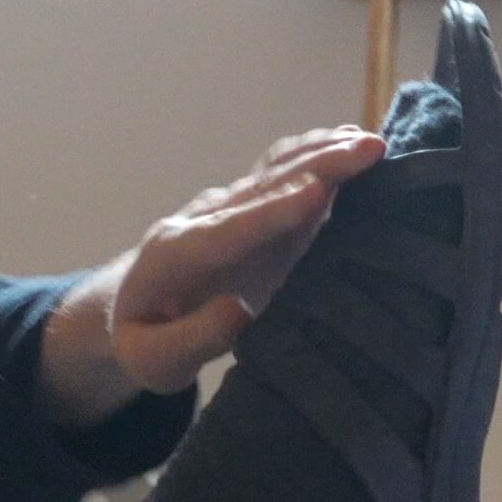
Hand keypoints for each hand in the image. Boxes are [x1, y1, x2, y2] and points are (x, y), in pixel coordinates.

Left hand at [40, 125, 390, 408]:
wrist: (129, 308)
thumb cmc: (143, 341)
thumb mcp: (153, 360)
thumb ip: (191, 339)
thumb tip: (239, 313)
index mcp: (176, 255)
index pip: (229, 230)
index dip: (273, 212)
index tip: (315, 193)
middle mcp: (205, 219)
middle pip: (263, 188)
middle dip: (317, 166)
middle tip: (369, 151)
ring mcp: (230, 208)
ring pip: (277, 170)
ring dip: (324, 151)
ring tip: (372, 142)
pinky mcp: (253, 208)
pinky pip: (284, 172)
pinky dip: (318, 153)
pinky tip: (353, 141)